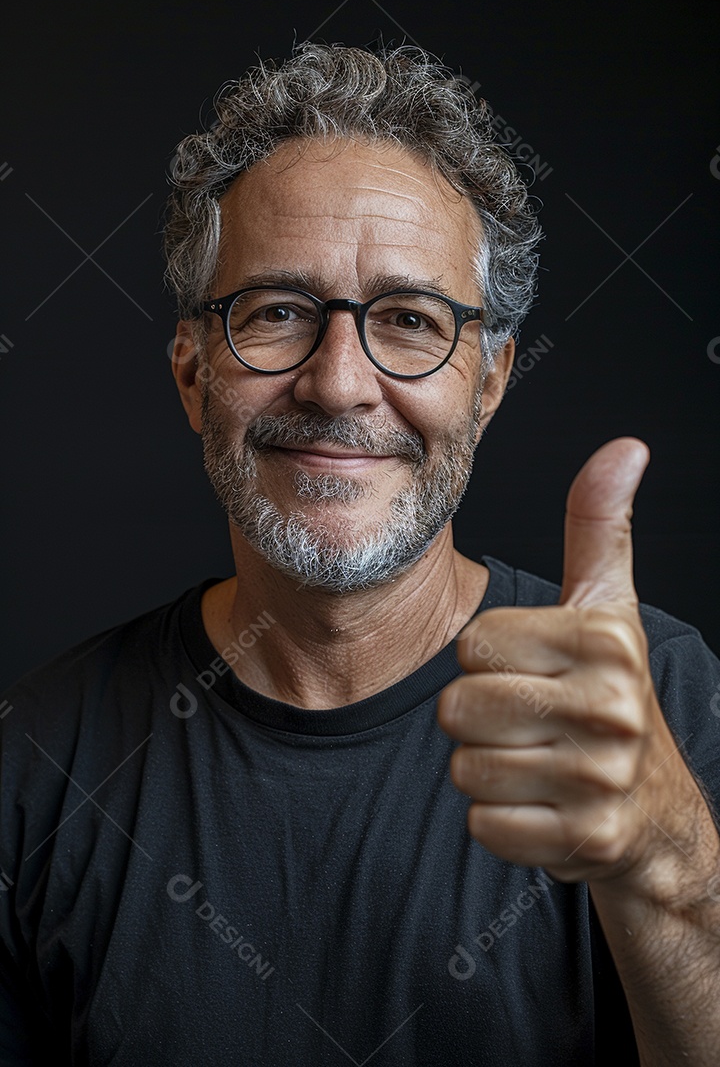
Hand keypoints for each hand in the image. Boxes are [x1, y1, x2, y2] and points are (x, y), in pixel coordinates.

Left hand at [438, 437, 694, 883]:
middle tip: (530, 719)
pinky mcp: (585, 839)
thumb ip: (601, 526)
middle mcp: (610, 709)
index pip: (473, 644)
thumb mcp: (610, 606)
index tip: (534, 670)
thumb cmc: (611, 692)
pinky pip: (483, 825)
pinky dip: (500, 820)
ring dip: (488, 768)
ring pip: (465, 769)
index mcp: (604, 642)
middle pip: (458, 707)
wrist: (652, 808)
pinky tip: (542, 804)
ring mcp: (600, 780)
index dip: (490, 659)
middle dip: (479, 715)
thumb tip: (624, 448)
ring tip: (538, 760)